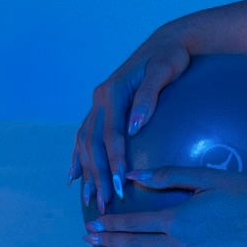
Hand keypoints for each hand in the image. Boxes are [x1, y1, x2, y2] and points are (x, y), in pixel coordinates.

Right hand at [69, 33, 191, 213]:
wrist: (166, 43)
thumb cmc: (172, 56)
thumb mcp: (165, 70)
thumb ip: (149, 97)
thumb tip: (135, 127)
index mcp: (112, 91)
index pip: (110, 134)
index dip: (114, 161)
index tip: (119, 186)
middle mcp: (99, 98)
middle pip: (93, 143)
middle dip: (97, 175)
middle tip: (104, 203)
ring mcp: (98, 104)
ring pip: (85, 143)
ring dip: (87, 171)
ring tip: (90, 198)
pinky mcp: (102, 108)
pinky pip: (85, 136)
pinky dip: (78, 156)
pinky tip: (74, 177)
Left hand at [84, 170, 246, 246]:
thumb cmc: (243, 192)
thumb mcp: (205, 177)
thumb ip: (167, 175)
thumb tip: (134, 176)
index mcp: (178, 219)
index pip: (134, 223)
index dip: (111, 224)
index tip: (93, 224)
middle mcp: (180, 245)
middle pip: (135, 246)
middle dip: (109, 243)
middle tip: (89, 241)